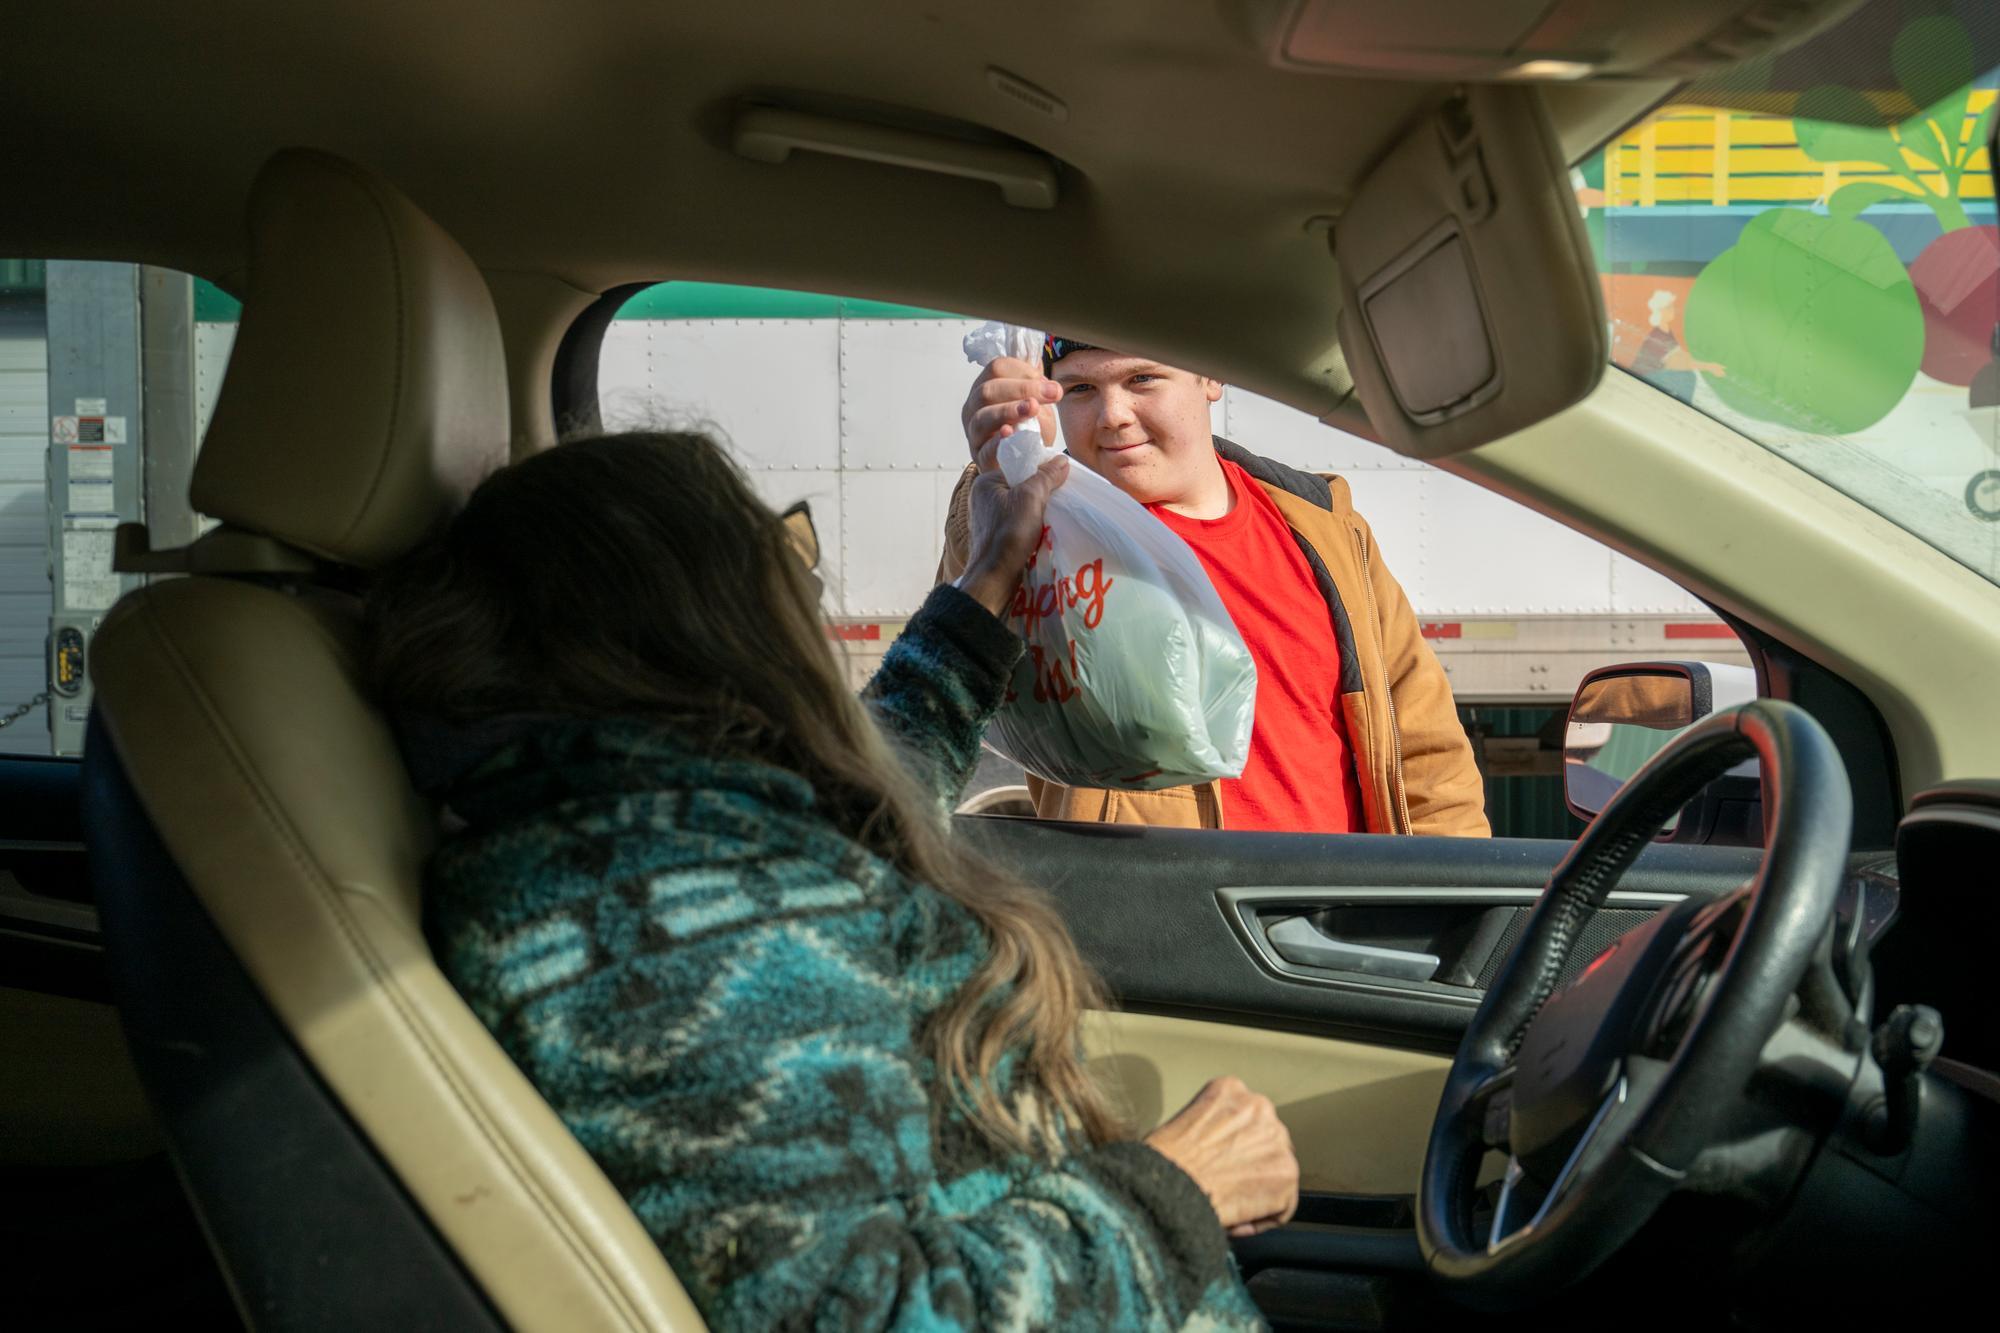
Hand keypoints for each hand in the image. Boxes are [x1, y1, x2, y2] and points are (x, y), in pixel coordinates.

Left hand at [955, 455, 1069, 615]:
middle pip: (1020, 485)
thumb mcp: (1031, 498)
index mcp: (986, 482)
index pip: (1018, 466)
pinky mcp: (996, 534)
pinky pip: (1018, 521)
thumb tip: (1062, 461)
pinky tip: (1043, 528)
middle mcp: (983, 497)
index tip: (1058, 478)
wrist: (994, 578)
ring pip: (1021, 505)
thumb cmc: (1009, 534)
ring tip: (1053, 513)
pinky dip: (1031, 523)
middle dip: (1040, 491)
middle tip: (1058, 497)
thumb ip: (1046, 477)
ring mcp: (989, 517)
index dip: (1039, 470)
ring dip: (1037, 509)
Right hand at [962, 355, 1061, 462]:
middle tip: (1052, 393)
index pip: (997, 368)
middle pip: (987, 390)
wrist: (1027, 460)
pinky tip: (1011, 434)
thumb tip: (1050, 388)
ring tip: (1032, 409)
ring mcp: (974, 433)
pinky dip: (997, 442)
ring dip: (1008, 411)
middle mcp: (974, 407)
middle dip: (1021, 389)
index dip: (1024, 371)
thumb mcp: (1038, 404)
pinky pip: (984, 450)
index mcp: (987, 387)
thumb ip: (1039, 392)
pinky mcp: (980, 458)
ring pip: (981, 417)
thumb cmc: (1029, 428)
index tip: (1049, 385)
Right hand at [1143, 1076, 1298, 1237]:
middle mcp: (1258, 1107)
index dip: (1232, 1147)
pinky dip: (1262, 1217)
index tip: (1219, 1163)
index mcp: (1230, 1089)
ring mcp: (1276, 1140)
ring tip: (1227, 1202)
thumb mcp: (1184, 1123)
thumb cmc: (1163, 1162)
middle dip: (1249, 1166)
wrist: (1165, 1186)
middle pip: (1267, 1143)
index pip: (1247, 1118)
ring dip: (1256, 1191)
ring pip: (1276, 1173)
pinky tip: (1236, 1217)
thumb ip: (1214, 1128)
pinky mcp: (1286, 1173)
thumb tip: (1224, 1153)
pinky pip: (1282, 1205)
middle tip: (1224, 1185)